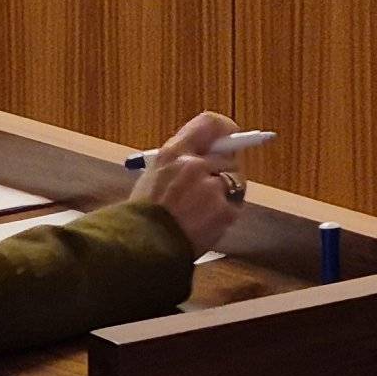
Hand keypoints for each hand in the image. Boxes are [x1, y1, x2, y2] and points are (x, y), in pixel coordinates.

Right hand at [130, 108, 248, 256]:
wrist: (141, 251)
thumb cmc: (143, 216)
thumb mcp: (153, 176)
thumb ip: (182, 160)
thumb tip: (212, 149)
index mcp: (172, 153)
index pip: (210, 124)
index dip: (224, 130)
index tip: (230, 135)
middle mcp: (193, 164)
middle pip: (229, 155)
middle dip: (224, 169)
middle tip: (210, 186)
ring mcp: (210, 187)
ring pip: (235, 180)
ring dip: (225, 193)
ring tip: (199, 211)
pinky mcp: (224, 210)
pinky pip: (234, 205)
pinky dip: (224, 214)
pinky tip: (203, 224)